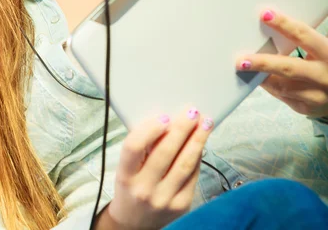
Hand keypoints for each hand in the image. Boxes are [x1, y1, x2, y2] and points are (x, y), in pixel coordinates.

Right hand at [102, 107, 213, 229]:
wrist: (134, 224)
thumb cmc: (131, 187)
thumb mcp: (127, 168)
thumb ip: (142, 147)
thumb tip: (168, 120)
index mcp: (125, 176)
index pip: (134, 148)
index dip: (150, 130)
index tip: (164, 117)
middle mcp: (144, 189)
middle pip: (165, 153)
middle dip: (181, 129)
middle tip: (191, 112)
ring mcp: (164, 199)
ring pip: (184, 164)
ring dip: (197, 140)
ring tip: (205, 123)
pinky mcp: (181, 206)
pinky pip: (193, 176)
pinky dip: (198, 156)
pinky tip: (201, 142)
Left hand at [236, 9, 327, 117]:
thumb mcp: (322, 48)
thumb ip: (304, 39)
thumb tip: (271, 22)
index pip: (303, 36)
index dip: (284, 24)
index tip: (265, 14)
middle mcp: (324, 76)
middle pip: (289, 68)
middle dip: (263, 63)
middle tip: (241, 60)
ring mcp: (316, 96)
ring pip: (282, 86)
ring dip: (261, 76)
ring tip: (245, 67)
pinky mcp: (307, 108)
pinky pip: (282, 96)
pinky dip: (269, 86)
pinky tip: (259, 78)